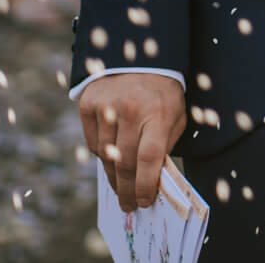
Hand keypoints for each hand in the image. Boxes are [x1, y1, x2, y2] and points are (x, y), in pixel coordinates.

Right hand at [78, 72, 185, 210]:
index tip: (144, 202)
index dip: (145, 185)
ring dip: (114, 177)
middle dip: (127, 190)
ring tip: (122, 186)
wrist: (139, 58)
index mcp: (158, 113)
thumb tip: (151, 182)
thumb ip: (165, 147)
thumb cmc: (162, 95)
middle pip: (125, 163)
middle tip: (129, 206)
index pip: (149, 158)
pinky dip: (103, 155)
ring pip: (107, 157)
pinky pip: (94, 143)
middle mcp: (131, 110)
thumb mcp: (175, 116)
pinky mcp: (89, 104)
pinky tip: (112, 156)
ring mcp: (107, 107)